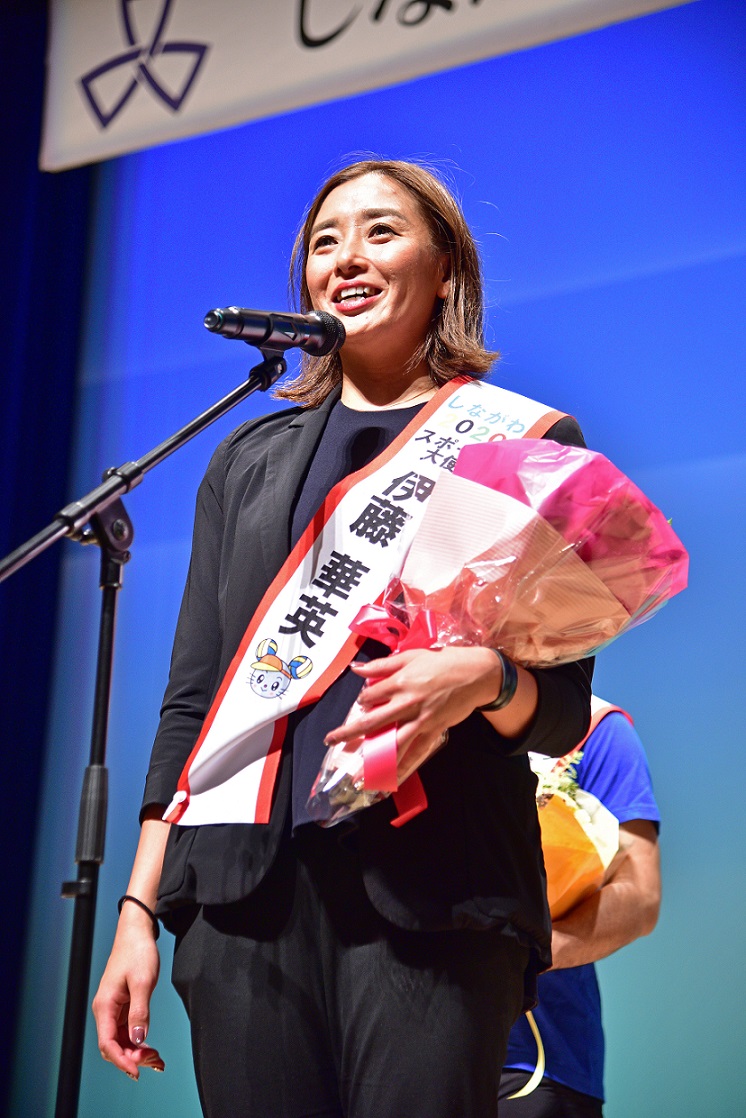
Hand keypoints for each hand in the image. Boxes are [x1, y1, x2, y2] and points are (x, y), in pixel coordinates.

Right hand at [92, 904, 163, 1079]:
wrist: (137, 932)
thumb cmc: (138, 952)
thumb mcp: (142, 981)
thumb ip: (140, 1012)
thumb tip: (138, 1040)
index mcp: (105, 1006)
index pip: (108, 1044)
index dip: (122, 1060)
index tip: (138, 1070)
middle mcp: (105, 1011)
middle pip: (114, 1046)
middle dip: (132, 1058)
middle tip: (156, 1062)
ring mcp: (114, 1010)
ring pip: (121, 1041)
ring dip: (137, 1053)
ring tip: (157, 1060)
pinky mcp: (123, 1007)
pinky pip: (127, 1032)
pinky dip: (138, 1042)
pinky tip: (151, 1049)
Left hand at [323, 646, 503, 779]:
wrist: (476, 674)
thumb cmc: (444, 662)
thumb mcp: (412, 656)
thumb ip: (383, 665)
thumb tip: (357, 668)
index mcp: (400, 682)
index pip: (370, 696)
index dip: (363, 700)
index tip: (363, 702)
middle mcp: (407, 704)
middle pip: (372, 722)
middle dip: (349, 733)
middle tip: (330, 740)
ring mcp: (421, 720)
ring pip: (392, 745)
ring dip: (373, 762)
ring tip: (357, 776)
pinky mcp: (434, 732)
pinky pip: (416, 754)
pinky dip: (403, 769)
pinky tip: (391, 781)